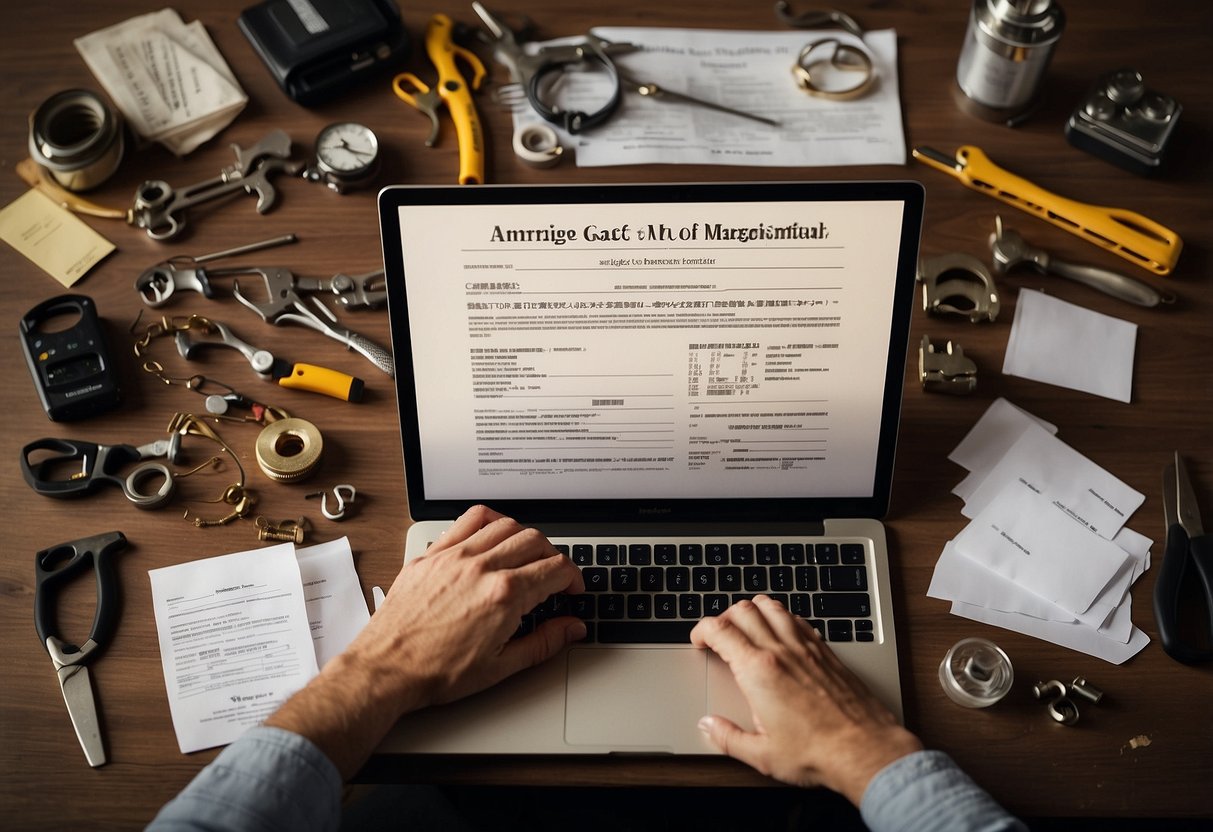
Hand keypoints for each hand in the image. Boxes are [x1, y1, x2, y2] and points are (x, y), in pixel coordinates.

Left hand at [267, 505, 583, 776]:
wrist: (387, 669)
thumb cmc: (438, 672)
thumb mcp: (501, 666)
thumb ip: (544, 642)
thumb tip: (572, 628)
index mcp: (504, 595)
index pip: (556, 569)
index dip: (573, 578)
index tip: (571, 589)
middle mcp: (482, 567)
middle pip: (536, 541)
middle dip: (553, 557)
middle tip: (553, 576)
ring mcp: (455, 556)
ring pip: (506, 525)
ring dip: (525, 537)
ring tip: (527, 556)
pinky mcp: (432, 554)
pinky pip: (469, 520)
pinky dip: (490, 521)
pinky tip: (493, 534)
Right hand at [690, 595, 921, 804]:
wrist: (863, 749)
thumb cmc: (817, 753)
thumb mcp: (761, 754)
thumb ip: (727, 737)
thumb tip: (709, 725)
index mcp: (758, 671)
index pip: (720, 630)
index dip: (702, 630)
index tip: (699, 641)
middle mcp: (781, 651)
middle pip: (743, 610)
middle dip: (724, 617)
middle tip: (719, 635)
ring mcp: (806, 647)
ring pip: (772, 607)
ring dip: (753, 610)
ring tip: (747, 626)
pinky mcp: (826, 651)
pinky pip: (798, 619)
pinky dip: (781, 617)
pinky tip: (781, 633)